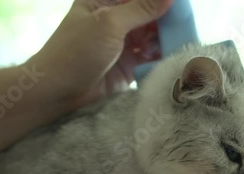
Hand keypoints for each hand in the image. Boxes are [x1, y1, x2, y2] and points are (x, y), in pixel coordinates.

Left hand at [27, 0, 172, 110]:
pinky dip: (162, 55)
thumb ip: (141, 8)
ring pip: (153, 34)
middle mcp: (115, 19)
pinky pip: (151, 56)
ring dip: (166, 37)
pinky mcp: (129, 64)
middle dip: (166, 17)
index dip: (159, 0)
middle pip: (149, 12)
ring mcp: (122, 42)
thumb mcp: (108, 23)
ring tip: (181, 40)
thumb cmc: (75, 52)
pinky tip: (173, 55)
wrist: (58, 93)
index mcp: (104, 0)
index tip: (180, 4)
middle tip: (186, 23)